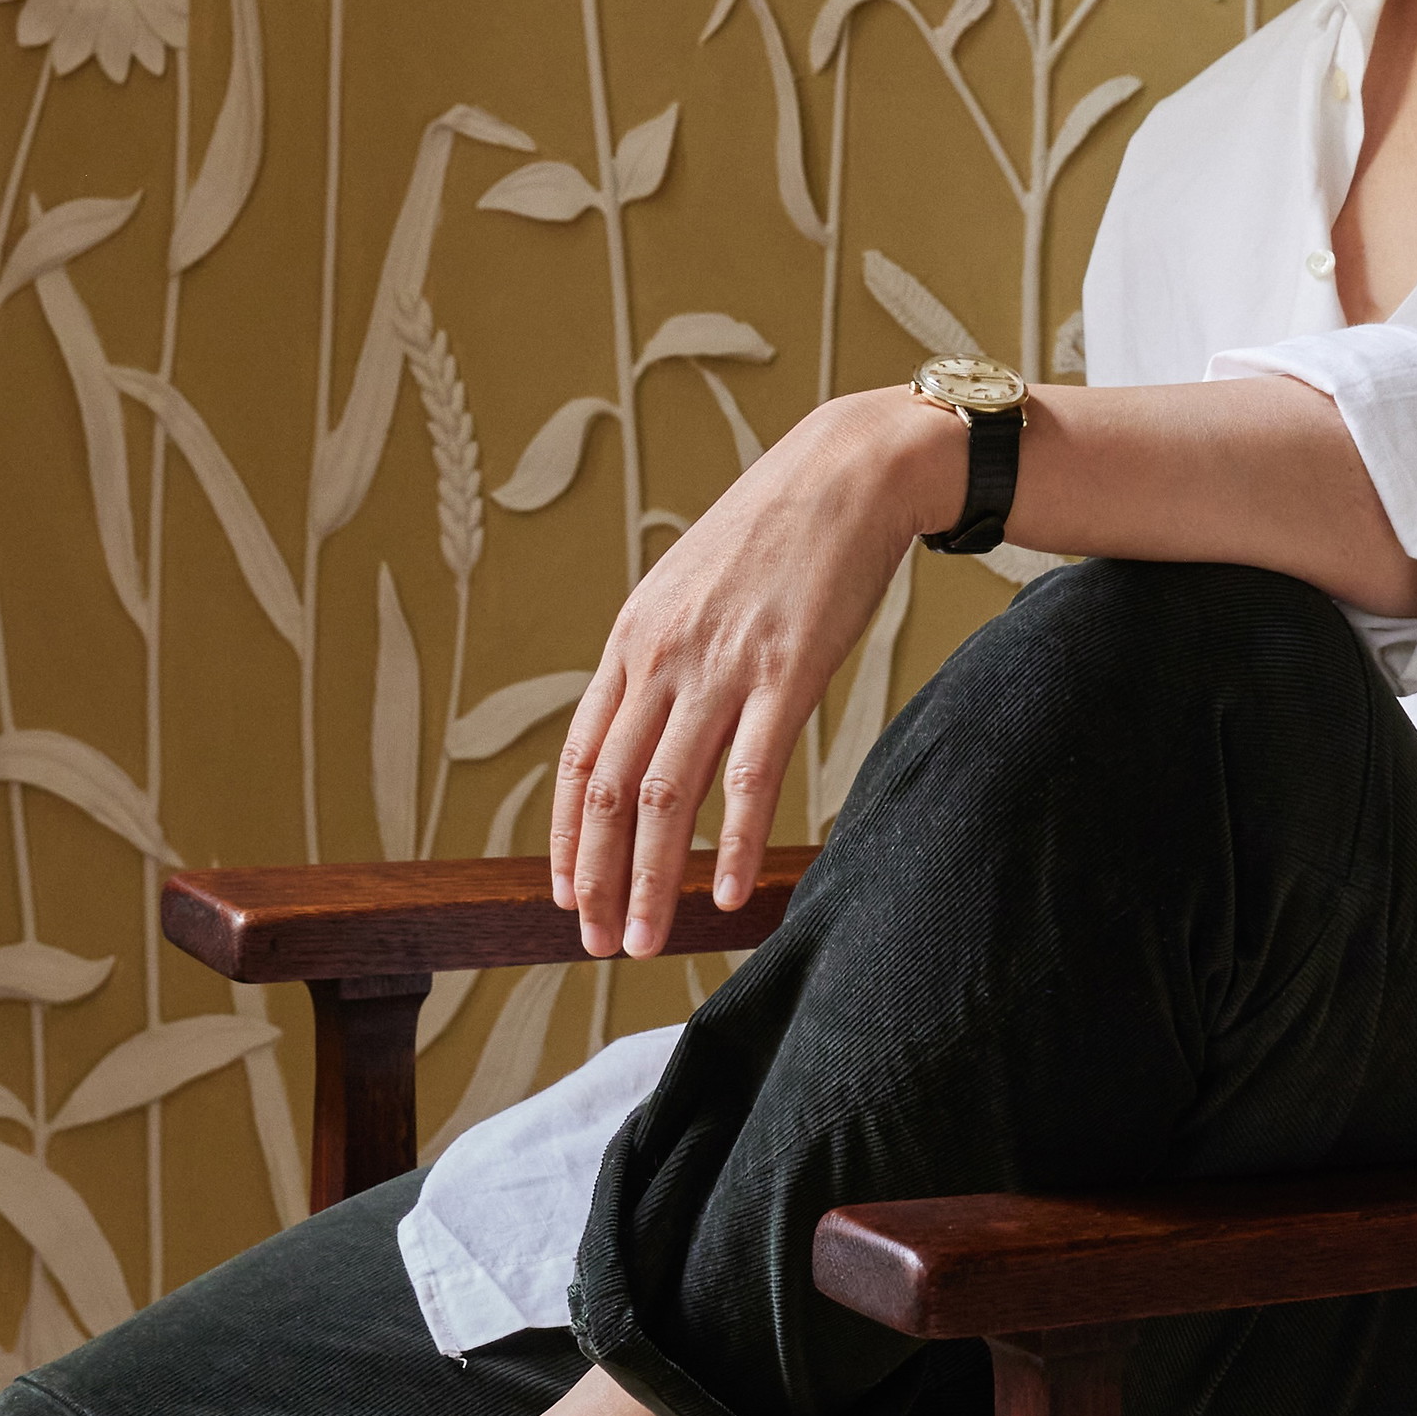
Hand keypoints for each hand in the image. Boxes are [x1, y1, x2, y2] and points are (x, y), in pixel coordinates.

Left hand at [550, 391, 955, 955]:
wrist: (849, 471)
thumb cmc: (779, 533)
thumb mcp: (693, 587)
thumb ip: (665, 653)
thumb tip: (650, 720)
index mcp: (633, 639)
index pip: (579, 760)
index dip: (567, 838)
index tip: (567, 895)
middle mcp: (662, 657)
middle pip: (608, 792)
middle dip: (596, 879)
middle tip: (597, 944)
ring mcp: (721, 667)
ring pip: (663, 798)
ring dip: (650, 881)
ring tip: (646, 941)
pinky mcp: (786, 675)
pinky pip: (747, 777)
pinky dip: (729, 844)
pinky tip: (726, 895)